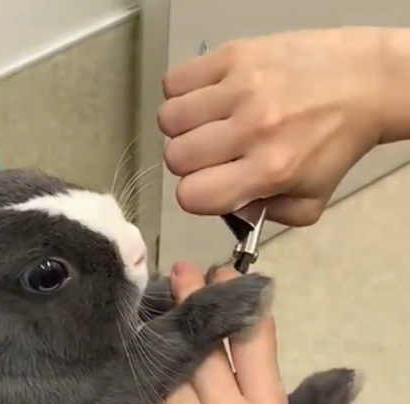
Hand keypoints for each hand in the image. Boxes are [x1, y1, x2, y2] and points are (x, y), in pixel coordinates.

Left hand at [135, 263, 287, 403]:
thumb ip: (252, 372)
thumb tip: (230, 312)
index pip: (251, 333)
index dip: (234, 296)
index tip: (220, 272)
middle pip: (205, 336)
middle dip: (192, 296)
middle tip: (181, 270)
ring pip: (169, 352)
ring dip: (161, 321)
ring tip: (153, 295)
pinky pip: (144, 378)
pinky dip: (140, 354)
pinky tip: (132, 335)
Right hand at [158, 27, 391, 225]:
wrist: (368, 81)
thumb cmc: (337, 139)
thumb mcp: (311, 199)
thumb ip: (264, 216)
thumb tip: (227, 207)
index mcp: (269, 169)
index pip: (191, 195)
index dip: (195, 193)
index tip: (210, 182)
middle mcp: (252, 128)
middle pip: (176, 156)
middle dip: (189, 158)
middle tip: (213, 149)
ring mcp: (241, 88)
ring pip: (169, 118)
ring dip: (182, 124)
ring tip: (208, 120)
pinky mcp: (236, 55)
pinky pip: (176, 80)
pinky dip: (183, 91)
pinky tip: (207, 95)